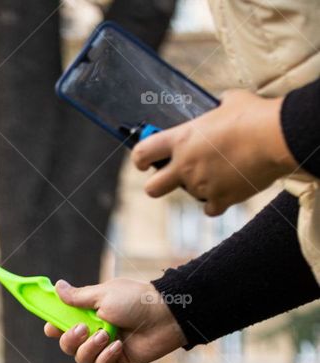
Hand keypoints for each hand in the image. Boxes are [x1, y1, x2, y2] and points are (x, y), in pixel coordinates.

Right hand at [43, 278, 185, 362]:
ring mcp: (105, 347)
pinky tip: (118, 346)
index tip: (50, 327)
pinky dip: (106, 357)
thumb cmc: (135, 299)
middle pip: (67, 345)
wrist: (164, 315)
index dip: (54, 327)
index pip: (63, 323)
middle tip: (83, 329)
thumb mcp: (103, 295)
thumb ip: (78, 297)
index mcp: (89, 313)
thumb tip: (57, 286)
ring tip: (106, 335)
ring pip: (82, 358)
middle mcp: (94, 331)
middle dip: (70, 339)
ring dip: (90, 348)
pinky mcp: (117, 361)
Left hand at [132, 90, 299, 215]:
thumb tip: (219, 105)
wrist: (275, 138)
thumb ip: (216, 107)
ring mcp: (201, 186)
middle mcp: (186, 166)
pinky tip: (228, 187)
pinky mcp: (220, 199)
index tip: (143, 161)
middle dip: (157, 184)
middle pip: (152, 189)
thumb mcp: (229, 101)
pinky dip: (218, 200)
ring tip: (221, 168)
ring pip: (190, 195)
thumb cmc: (253, 115)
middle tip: (170, 176)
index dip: (139, 159)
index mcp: (182, 139)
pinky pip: (210, 208)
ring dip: (199, 186)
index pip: (142, 153)